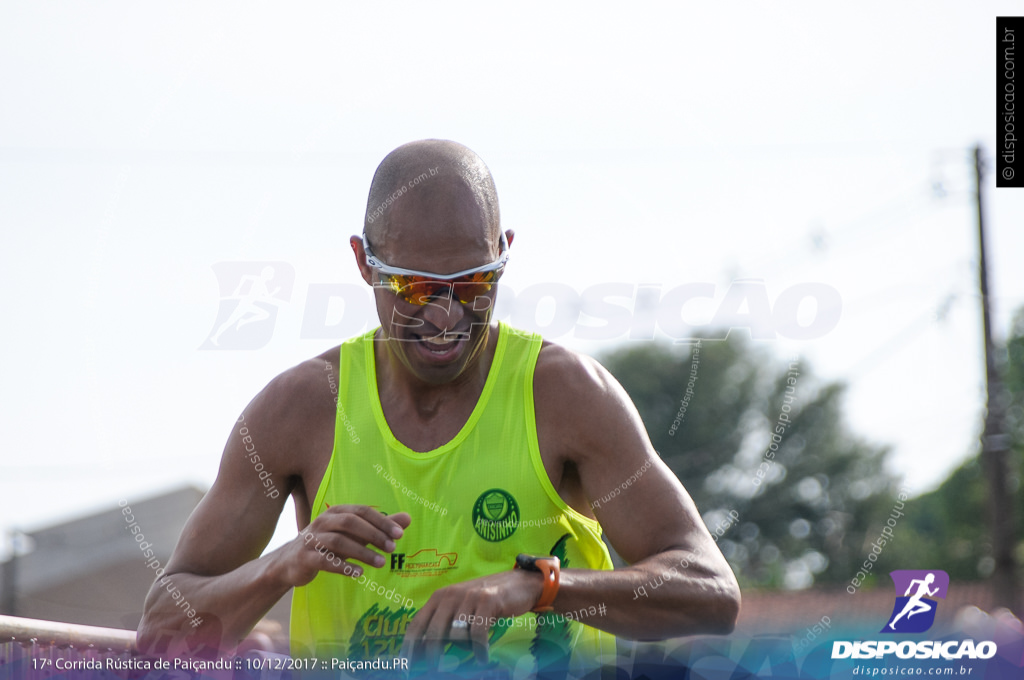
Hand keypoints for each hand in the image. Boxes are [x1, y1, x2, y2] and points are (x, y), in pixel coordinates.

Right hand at [279, 506, 410, 586]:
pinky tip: (359, 573)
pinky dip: (343, 566)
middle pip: (350, 522)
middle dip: (373, 534)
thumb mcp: (353, 535)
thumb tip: (407, 519)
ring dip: (362, 552)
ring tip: (381, 563)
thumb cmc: (327, 545)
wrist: (289, 562)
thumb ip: (379, 527)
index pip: (362, 511)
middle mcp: (323, 521)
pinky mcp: (305, 557)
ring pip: (339, 541)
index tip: (399, 534)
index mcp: (336, 512)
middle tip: (392, 548)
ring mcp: (312, 539)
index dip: (381, 521)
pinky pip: (325, 561)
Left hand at [400, 568, 543, 665]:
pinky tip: (483, 657)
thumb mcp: (460, 608)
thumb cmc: (485, 601)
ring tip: (474, 654)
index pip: (417, 624)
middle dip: (433, 655)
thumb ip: (444, 624)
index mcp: (439, 597)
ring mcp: (469, 596)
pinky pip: (477, 634)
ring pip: (456, 634)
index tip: (405, 666)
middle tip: (435, 670)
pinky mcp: (488, 601)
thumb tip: (425, 652)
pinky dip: (479, 650)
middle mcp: (451, 594)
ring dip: (464, 650)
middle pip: (434, 632)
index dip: (409, 647)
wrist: (517, 583)